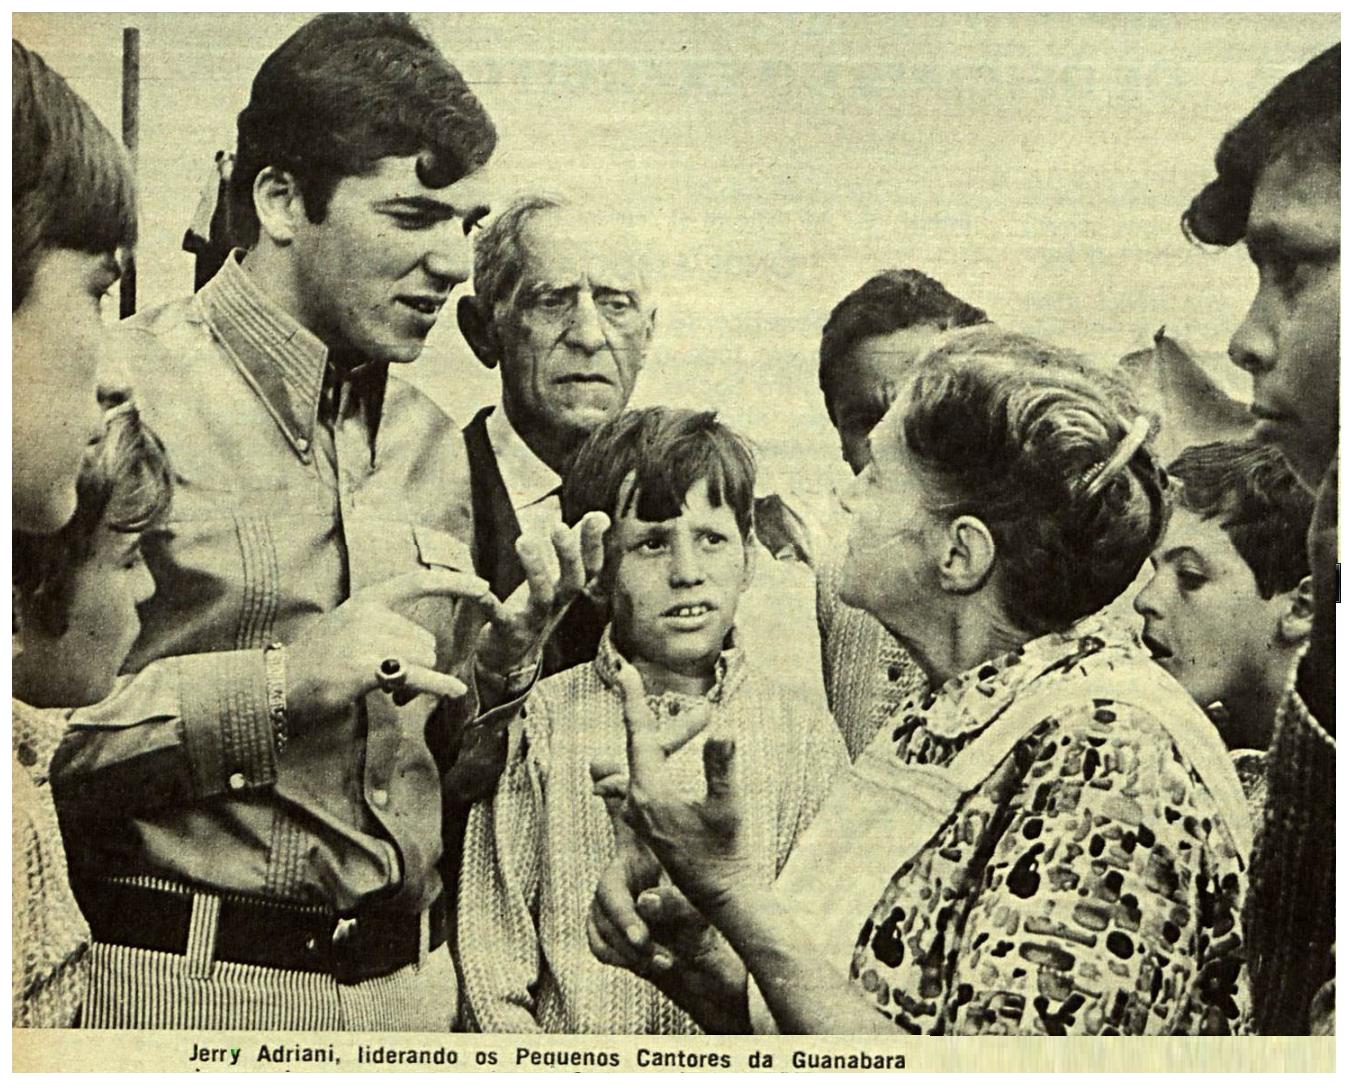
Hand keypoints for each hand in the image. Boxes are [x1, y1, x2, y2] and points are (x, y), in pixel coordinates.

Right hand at [285, 569, 494, 724]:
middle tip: (387, 678)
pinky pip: (416, 675)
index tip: (483, 586)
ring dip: (413, 680)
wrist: (279, 685)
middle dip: (417, 662)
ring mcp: (367, 639)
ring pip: (422, 660)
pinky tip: (455, 691)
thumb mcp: (350, 630)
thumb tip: (426, 649)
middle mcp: (370, 614)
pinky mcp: (365, 668)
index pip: (417, 583)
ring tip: (381, 687)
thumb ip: (385, 628)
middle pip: (425, 639)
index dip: (454, 583)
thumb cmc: (318, 662)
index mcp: (367, 600)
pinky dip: (438, 685)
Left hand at [474, 512, 609, 677]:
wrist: (511, 657)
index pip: (590, 568)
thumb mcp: (557, 578)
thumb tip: (601, 516)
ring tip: (524, 540)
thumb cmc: (535, 607)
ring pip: (542, 597)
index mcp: (567, 591)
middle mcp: (556, 605)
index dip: (594, 545)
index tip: (595, 518)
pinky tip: (481, 590)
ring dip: (536, 569)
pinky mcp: (507, 632)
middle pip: (573, 582)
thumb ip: (576, 546)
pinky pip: (499, 617)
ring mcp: (533, 621)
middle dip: (568, 554)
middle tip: (558, 526)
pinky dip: (489, 603)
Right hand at [587, 822, 750, 1031]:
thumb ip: (672, 898)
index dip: (624, 917)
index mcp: (627, 864)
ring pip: (601, 938)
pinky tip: (649, 965)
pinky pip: (601, 950)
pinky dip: (623, 961)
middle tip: (665, 960)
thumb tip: (644, 903)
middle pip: (605, 919)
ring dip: (630, 956)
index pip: (612, 890)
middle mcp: (608, 886)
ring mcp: (602, 909)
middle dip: (632, 944)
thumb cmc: (695, 894)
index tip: (642, 940)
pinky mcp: (603, 931)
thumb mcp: (694, 896)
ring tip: (664, 963)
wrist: (695, 914)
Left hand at [612, 660, 760, 917]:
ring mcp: (641, 818)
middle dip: (672, 726)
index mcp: (649, 792)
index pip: (638, 735)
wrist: (724, 900)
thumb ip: (721, 766)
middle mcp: (637, 803)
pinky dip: (654, 765)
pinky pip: (641, 785)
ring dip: (659, 745)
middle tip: (705, 711)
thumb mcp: (728, 807)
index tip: (624, 671)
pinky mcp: (650, 828)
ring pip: (641, 767)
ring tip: (669, 723)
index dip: (633, 700)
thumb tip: (724, 730)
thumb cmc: (728, 854)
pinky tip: (656, 764)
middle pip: (646, 748)